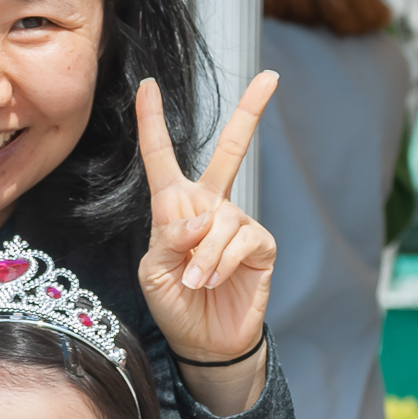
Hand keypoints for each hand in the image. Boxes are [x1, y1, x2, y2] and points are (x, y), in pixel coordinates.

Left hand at [136, 74, 278, 414]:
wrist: (203, 341)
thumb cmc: (174, 302)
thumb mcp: (154, 271)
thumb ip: (169, 239)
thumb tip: (202, 217)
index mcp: (174, 206)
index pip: (162, 158)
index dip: (152, 122)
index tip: (147, 86)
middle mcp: (210, 206)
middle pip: (231, 152)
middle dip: (250, 113)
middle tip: (270, 77)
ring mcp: (237, 222)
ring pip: (218, 221)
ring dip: (202, 256)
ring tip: (194, 282)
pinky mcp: (260, 244)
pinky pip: (239, 240)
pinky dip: (220, 262)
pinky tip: (211, 280)